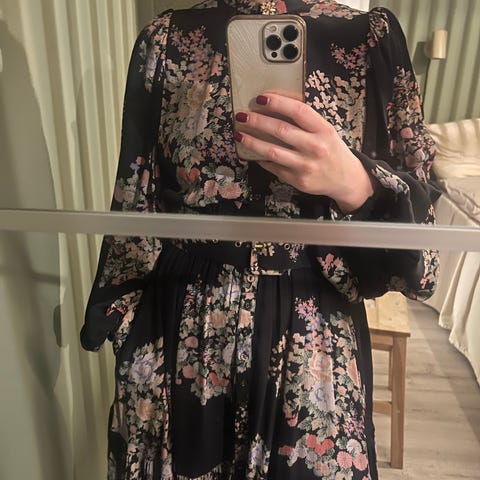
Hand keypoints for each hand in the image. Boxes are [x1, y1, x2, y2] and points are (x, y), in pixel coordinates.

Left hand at [233, 93, 373, 213]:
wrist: (346, 179)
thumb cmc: (332, 150)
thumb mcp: (326, 131)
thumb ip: (305, 122)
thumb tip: (273, 109)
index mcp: (323, 130)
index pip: (298, 111)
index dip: (277, 102)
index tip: (260, 98)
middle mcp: (315, 147)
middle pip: (281, 130)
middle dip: (257, 121)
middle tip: (242, 116)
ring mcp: (306, 165)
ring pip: (272, 151)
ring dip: (252, 142)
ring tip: (240, 135)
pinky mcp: (298, 180)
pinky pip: (274, 167)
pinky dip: (262, 159)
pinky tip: (254, 153)